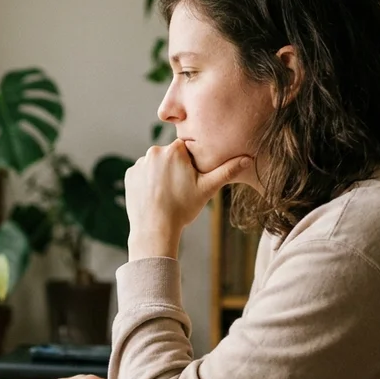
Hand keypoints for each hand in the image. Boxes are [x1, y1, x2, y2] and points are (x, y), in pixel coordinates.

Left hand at [124, 139, 252, 258]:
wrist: (155, 229)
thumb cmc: (182, 208)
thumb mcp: (207, 189)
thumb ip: (227, 171)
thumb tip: (249, 159)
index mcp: (174, 150)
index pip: (186, 149)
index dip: (191, 164)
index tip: (190, 179)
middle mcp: (154, 152)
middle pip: (170, 156)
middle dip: (175, 168)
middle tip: (180, 189)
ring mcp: (139, 164)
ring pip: (156, 165)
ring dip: (161, 175)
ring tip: (167, 195)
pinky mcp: (130, 175)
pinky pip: (143, 174)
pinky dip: (148, 183)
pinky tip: (155, 197)